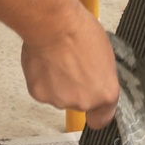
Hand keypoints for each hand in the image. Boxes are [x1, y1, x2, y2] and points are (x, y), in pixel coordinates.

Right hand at [18, 0, 119, 129]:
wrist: (53, 25)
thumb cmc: (79, 32)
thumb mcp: (105, 54)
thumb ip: (101, 76)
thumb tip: (96, 79)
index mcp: (105, 93)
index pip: (102, 119)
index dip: (97, 113)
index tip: (94, 110)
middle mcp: (83, 102)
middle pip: (79, 104)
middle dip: (76, 89)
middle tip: (73, 67)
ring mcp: (60, 100)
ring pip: (59, 97)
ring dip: (58, 84)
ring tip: (59, 60)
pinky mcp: (39, 94)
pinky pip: (43, 90)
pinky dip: (43, 80)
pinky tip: (46, 62)